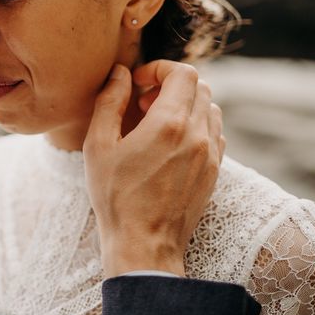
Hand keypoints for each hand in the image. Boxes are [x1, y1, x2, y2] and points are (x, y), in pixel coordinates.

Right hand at [83, 61, 224, 277]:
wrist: (144, 245)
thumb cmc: (116, 197)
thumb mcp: (99, 146)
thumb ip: (109, 102)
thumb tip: (120, 73)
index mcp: (169, 123)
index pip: (182, 72)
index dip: (159, 68)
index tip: (138, 83)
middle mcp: (197, 134)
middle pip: (199, 85)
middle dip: (170, 84)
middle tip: (144, 101)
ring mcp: (210, 154)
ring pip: (210, 107)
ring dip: (185, 103)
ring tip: (158, 121)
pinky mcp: (214, 171)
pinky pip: (215, 131)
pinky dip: (196, 124)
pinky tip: (172, 141)